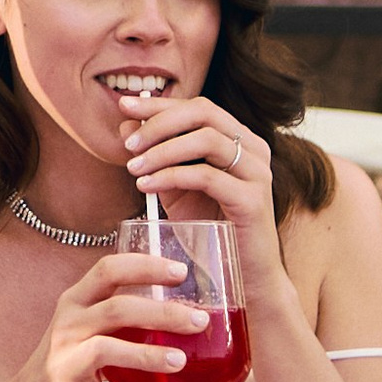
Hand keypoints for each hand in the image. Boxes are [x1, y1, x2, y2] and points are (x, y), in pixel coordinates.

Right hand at [27, 250, 213, 381]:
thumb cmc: (68, 363)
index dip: (145, 266)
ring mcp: (65, 364)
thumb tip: (186, 312)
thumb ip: (121, 316)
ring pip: (107, 350)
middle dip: (162, 313)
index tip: (180, 272)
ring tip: (181, 361)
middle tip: (198, 321)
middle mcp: (67, 327)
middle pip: (116, 309)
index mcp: (74, 303)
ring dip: (149, 355)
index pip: (108, 270)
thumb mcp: (83, 329)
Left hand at [117, 93, 285, 300]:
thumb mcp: (176, 188)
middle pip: (204, 113)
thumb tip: (126, 125)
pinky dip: (171, 176)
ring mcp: (257, 173)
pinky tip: (146, 186)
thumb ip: (156, 157)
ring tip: (133, 167)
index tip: (124, 105)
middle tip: (128, 143)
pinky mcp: (253, 200)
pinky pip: (207, 176)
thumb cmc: (210, 232)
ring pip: (206, 140)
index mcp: (240, 140)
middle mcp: (254, 149)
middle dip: (159, 123)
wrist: (242, 277)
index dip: (160, 104)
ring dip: (162, 150)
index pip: (198, 107)